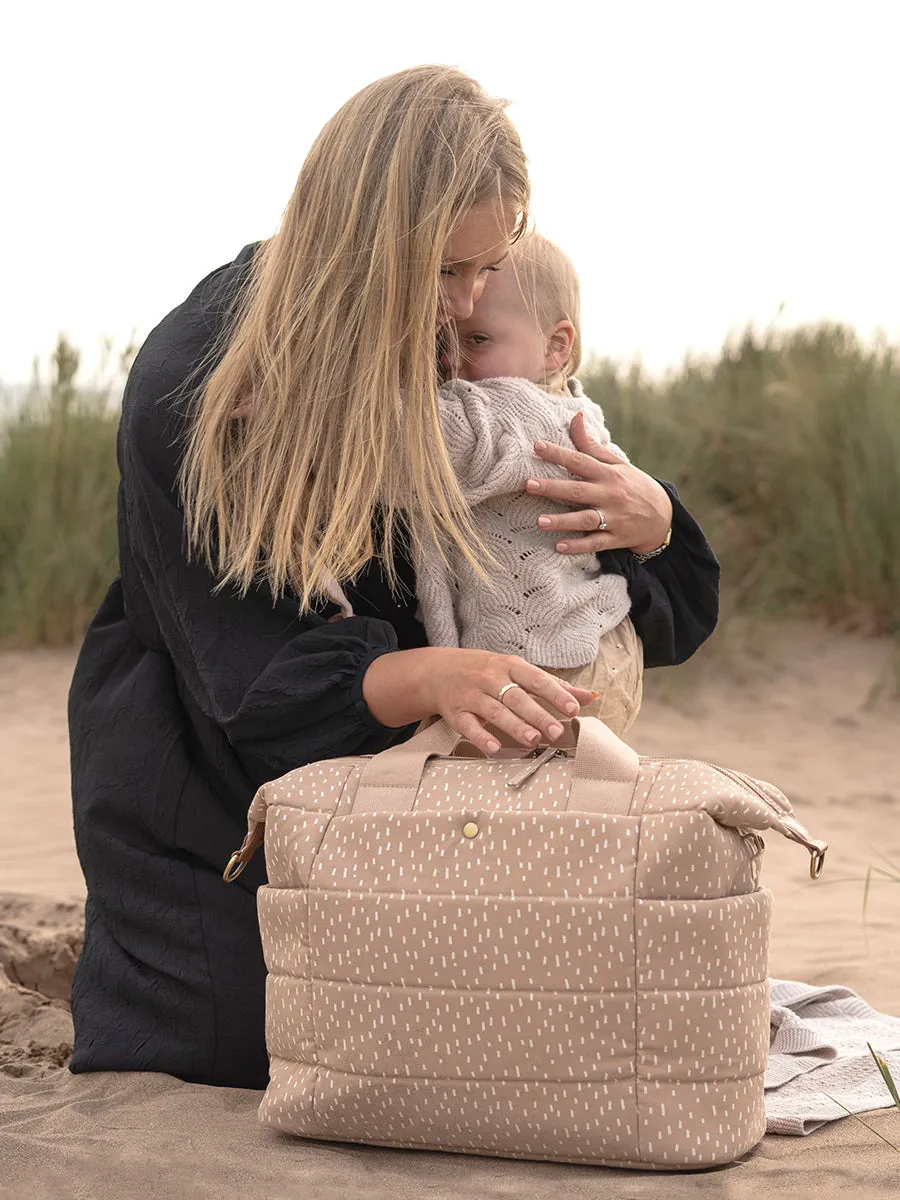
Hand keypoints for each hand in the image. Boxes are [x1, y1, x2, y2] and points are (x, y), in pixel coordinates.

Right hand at [362, 647, 596, 757]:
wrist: (439, 671)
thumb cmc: (488, 672)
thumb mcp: (518, 671)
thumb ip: (554, 686)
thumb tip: (591, 696)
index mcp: (510, 667)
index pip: (536, 679)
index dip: (555, 694)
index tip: (573, 708)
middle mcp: (491, 679)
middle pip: (517, 698)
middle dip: (537, 714)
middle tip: (556, 732)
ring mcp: (472, 696)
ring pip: (495, 711)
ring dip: (514, 726)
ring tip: (533, 740)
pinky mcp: (457, 713)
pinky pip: (469, 726)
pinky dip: (481, 737)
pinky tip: (495, 748)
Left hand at [526, 410, 672, 554]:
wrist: (663, 516)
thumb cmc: (633, 485)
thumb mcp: (617, 463)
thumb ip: (592, 445)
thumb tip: (575, 416)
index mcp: (608, 474)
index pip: (580, 460)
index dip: (558, 453)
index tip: (536, 446)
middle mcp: (610, 495)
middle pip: (578, 491)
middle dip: (553, 487)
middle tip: (529, 485)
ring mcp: (613, 518)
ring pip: (585, 519)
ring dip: (563, 521)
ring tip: (540, 521)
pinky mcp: (616, 538)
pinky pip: (595, 543)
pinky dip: (578, 546)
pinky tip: (559, 546)